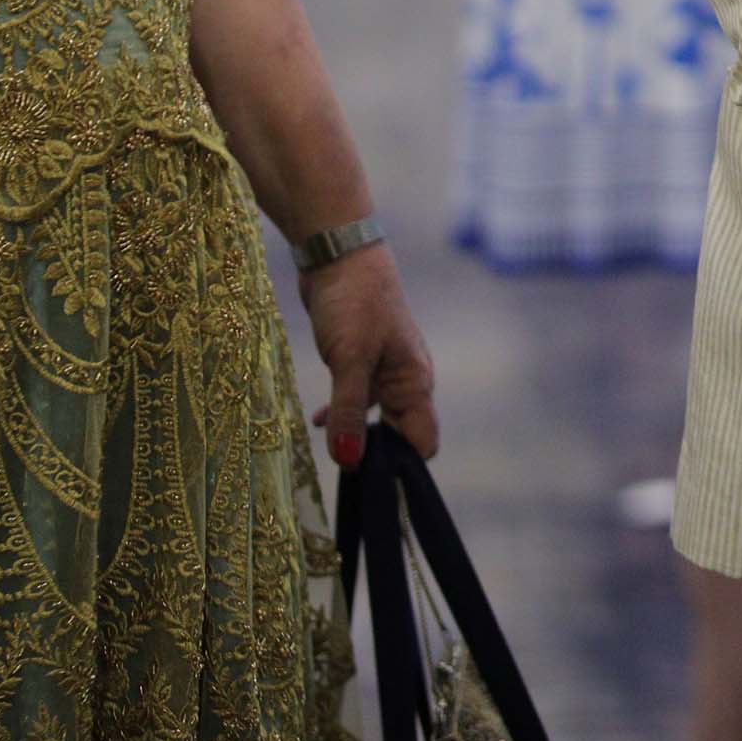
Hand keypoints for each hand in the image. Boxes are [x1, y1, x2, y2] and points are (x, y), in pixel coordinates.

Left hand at [301, 241, 437, 464]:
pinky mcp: (361, 361)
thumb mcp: (349, 359)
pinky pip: (357, 400)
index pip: (422, 442)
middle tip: (344, 476)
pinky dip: (341, 413)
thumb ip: (348, 411)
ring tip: (329, 450)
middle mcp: (406, 381)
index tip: (370, 486)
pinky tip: (319, 420)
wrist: (339, 254)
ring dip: (354, 434)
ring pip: (375, 419)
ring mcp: (384, 371)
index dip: (402, 468)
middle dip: (377, 457)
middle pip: (401, 435)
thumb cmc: (353, 302)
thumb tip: (348, 461)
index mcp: (414, 383)